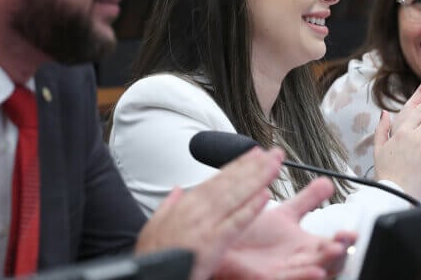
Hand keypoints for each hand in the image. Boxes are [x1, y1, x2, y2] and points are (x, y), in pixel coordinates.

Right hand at [135, 147, 280, 279]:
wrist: (145, 276)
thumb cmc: (152, 254)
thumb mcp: (155, 224)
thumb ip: (169, 205)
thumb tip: (177, 189)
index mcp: (187, 204)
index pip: (219, 179)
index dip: (240, 165)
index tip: (255, 154)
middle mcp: (198, 209)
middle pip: (232, 182)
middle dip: (255, 166)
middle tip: (275, 153)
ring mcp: (205, 224)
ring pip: (237, 196)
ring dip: (258, 179)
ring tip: (275, 166)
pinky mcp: (211, 242)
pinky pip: (235, 223)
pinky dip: (250, 209)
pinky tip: (265, 197)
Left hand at [216, 178, 354, 279]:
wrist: (224, 239)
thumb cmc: (253, 235)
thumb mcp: (287, 214)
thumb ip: (308, 200)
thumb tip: (329, 183)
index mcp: (305, 246)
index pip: (330, 245)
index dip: (343, 241)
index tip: (352, 232)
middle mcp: (297, 260)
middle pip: (327, 261)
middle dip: (339, 253)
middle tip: (346, 240)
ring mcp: (284, 270)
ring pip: (311, 270)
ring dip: (325, 262)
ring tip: (335, 250)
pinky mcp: (266, 277)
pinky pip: (288, 279)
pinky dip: (303, 276)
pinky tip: (315, 271)